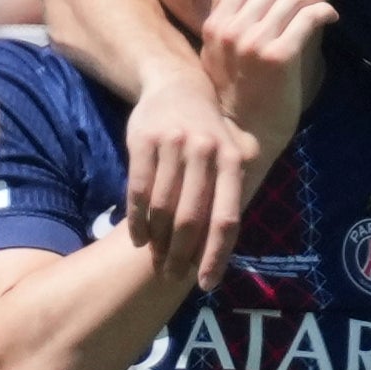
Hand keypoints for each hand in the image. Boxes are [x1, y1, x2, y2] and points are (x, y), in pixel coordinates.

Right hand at [125, 64, 259, 289]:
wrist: (177, 84)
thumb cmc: (208, 132)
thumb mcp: (231, 153)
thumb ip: (231, 193)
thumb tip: (224, 250)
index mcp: (233, 160)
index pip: (226, 218)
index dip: (216, 255)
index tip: (205, 284)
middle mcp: (206, 151)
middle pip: (191, 218)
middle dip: (180, 255)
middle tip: (171, 276)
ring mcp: (173, 145)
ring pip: (162, 208)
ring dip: (157, 242)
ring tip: (155, 259)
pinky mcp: (143, 140)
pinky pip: (138, 191)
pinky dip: (137, 221)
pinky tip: (138, 239)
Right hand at [202, 0, 338, 148]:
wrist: (246, 134)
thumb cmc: (235, 91)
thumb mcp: (217, 47)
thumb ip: (220, 5)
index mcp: (215, 24)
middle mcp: (232, 30)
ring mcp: (255, 43)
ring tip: (321, 5)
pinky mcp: (279, 57)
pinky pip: (308, 17)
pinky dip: (324, 11)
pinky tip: (330, 18)